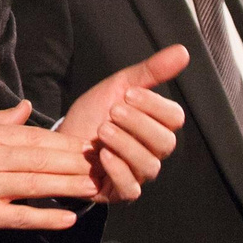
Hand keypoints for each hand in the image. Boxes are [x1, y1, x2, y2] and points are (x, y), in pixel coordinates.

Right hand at [0, 102, 95, 237]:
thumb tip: (27, 108)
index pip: (34, 137)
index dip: (65, 143)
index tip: (88, 147)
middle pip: (41, 159)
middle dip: (76, 163)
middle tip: (103, 166)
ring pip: (36, 184)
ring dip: (69, 187)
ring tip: (95, 189)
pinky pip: (19, 216)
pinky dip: (45, 217)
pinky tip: (68, 218)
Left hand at [57, 45, 188, 200]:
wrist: (60, 138)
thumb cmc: (93, 113)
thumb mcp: (118, 86)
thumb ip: (151, 71)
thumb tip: (182, 51)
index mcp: (157, 125)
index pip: (174, 118)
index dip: (153, 105)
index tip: (128, 94)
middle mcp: (152, 151)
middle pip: (165, 142)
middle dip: (138, 124)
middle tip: (113, 111)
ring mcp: (137, 173)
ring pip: (149, 165)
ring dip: (125, 145)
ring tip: (102, 131)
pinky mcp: (119, 191)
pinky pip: (131, 189)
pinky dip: (118, 171)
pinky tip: (102, 155)